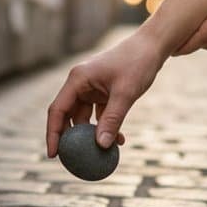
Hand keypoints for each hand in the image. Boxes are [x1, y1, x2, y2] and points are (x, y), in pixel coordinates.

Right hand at [46, 34, 165, 156]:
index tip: (53, 155)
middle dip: (70, 138)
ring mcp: (91, 88)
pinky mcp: (103, 92)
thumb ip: (113, 119)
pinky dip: (105, 127)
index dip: (52, 133)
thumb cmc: (137, 63)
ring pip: (84, 117)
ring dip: (91, 135)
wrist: (153, 47)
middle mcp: (80, 83)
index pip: (57, 110)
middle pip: (67, 115)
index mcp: (77, 79)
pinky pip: (99, 115)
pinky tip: (118, 141)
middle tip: (72, 160)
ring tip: (100, 154)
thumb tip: (102, 145)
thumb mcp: (125, 93)